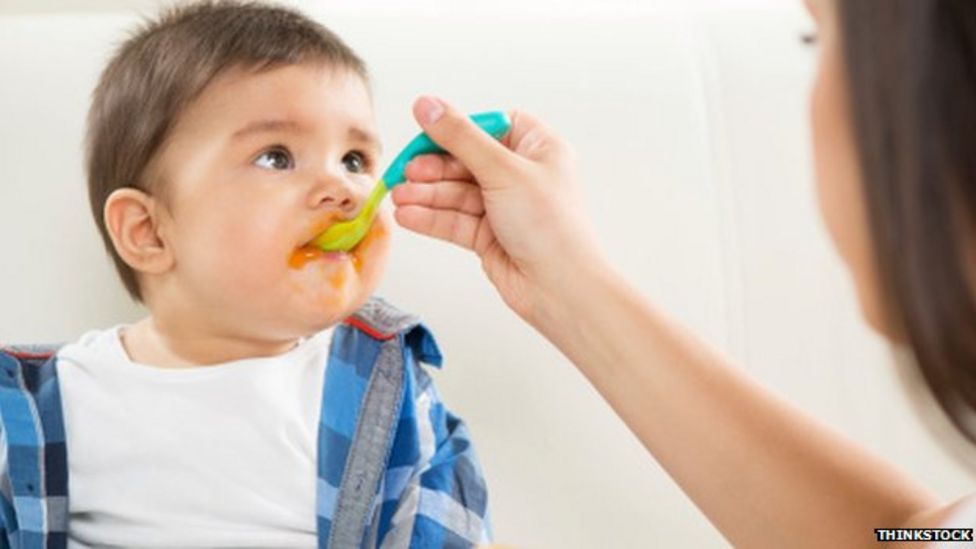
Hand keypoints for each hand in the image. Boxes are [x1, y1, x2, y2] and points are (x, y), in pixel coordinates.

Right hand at [392, 97, 605, 322]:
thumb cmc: (552, 228)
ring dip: (426, 195)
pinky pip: (455, 220)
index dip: (457, 129)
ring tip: (399, 197)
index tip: (425, 130)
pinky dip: (431, 218)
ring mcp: (505, 207)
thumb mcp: (502, 170)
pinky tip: (409, 216)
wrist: (561, 288)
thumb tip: (428, 105)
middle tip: (406, 172)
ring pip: (456, 193)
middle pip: (466, 161)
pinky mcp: (490, 236)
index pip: (489, 127)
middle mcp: (522, 176)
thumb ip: (460, 137)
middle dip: (434, 168)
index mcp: (539, 149)